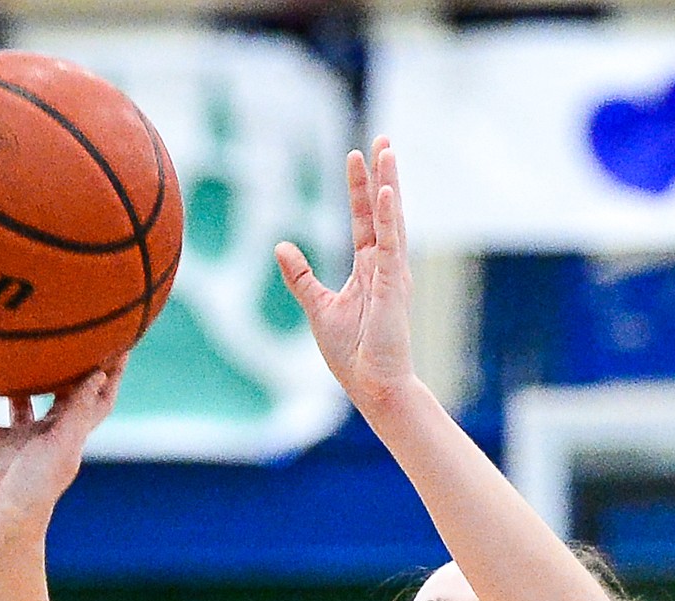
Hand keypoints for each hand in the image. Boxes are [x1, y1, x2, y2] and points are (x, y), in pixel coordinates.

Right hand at [0, 356, 126, 538]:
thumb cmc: (34, 490)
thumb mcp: (61, 447)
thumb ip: (77, 411)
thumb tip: (99, 374)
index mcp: (70, 435)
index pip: (97, 398)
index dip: (110, 373)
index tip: (119, 341)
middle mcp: (46, 434)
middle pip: (61, 392)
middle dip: (67, 365)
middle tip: (67, 329)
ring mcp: (17, 440)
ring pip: (17, 399)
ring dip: (14, 376)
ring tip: (10, 342)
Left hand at [274, 139, 414, 419]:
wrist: (373, 387)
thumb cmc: (352, 354)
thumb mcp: (318, 307)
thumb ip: (301, 276)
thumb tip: (281, 246)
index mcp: (368, 270)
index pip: (364, 220)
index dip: (360, 189)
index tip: (356, 157)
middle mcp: (384, 267)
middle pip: (382, 211)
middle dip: (381, 175)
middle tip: (382, 139)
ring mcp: (391, 275)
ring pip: (391, 220)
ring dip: (389, 185)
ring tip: (387, 151)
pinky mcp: (393, 288)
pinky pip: (392, 246)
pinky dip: (389, 218)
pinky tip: (386, 191)